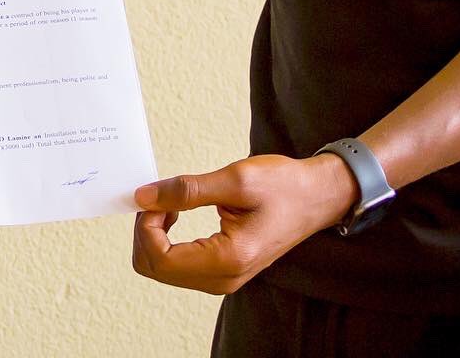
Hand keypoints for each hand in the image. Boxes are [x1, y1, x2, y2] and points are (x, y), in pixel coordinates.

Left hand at [131, 154, 357, 294]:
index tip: (155, 196)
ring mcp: (223, 278)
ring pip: (163, 270)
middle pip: (155, 269)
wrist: (316, 197)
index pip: (160, 260)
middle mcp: (223, 279)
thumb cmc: (283, 186)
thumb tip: (143, 197)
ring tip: (172, 204)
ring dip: (154, 236)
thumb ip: (186, 190)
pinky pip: (177, 265)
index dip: (146, 226)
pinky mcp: (222, 270)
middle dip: (146, 231)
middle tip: (161, 198)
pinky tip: (177, 213)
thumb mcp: (235, 179)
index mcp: (228, 259)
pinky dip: (166, 240)